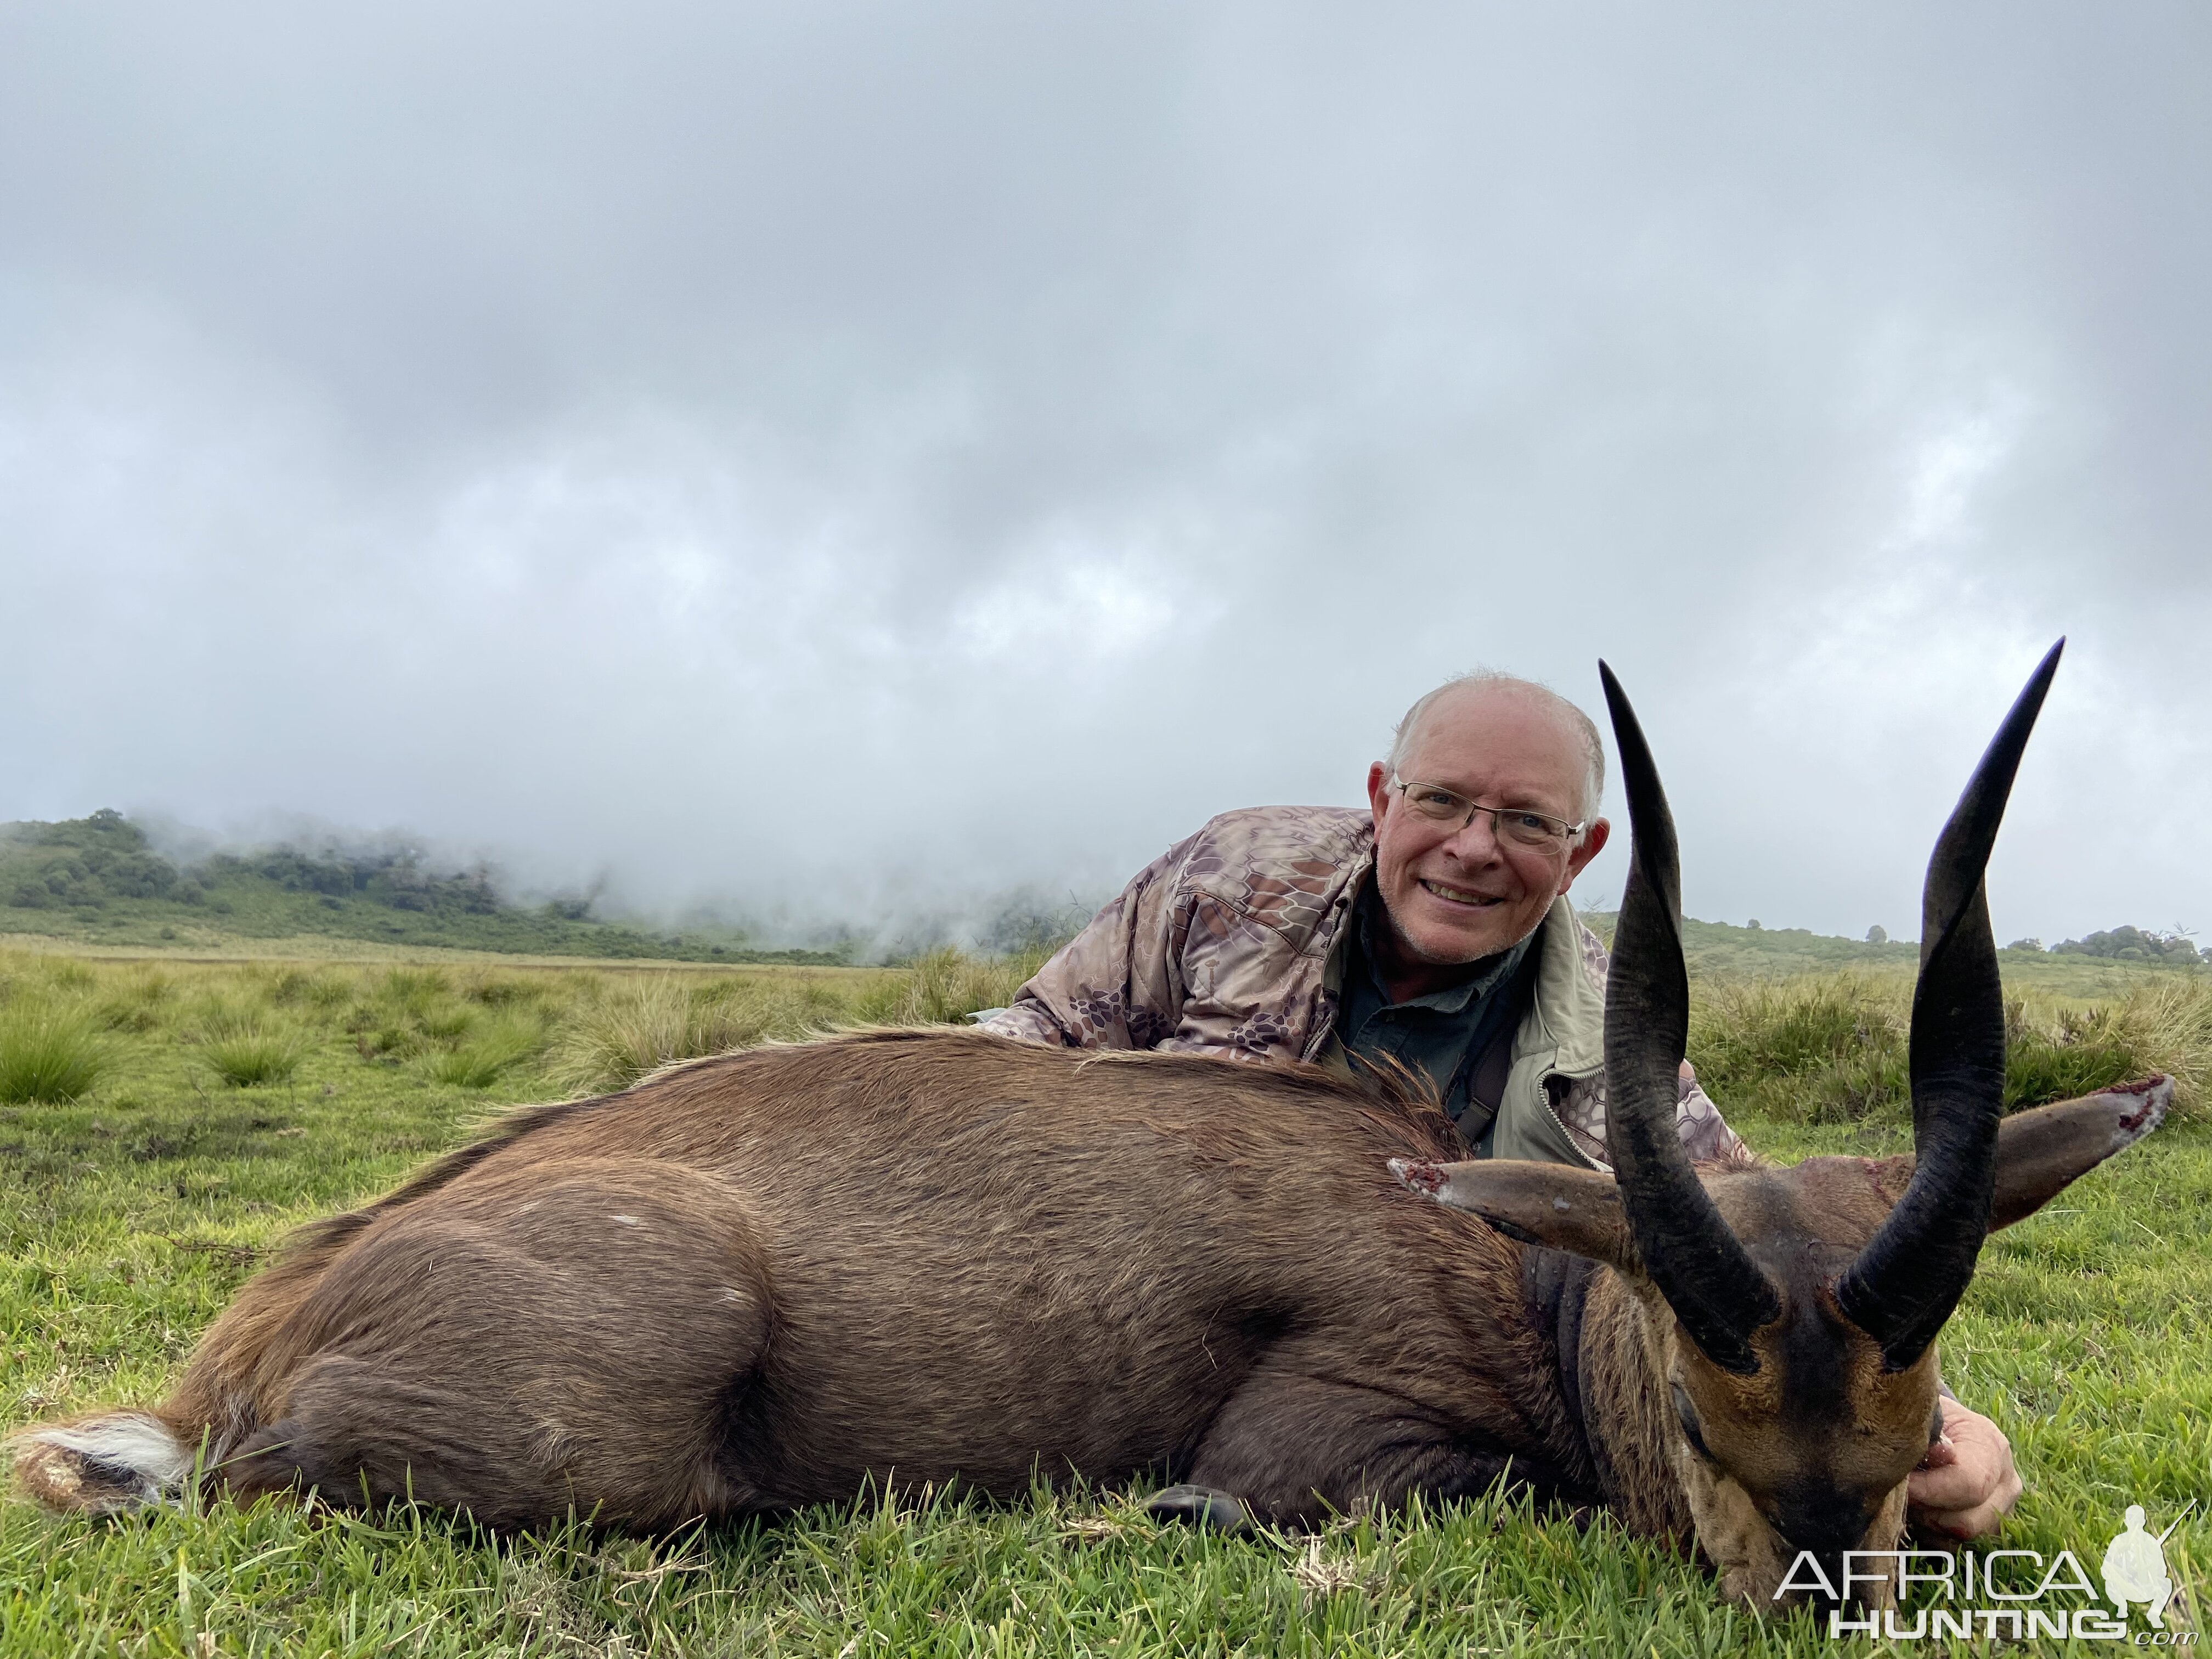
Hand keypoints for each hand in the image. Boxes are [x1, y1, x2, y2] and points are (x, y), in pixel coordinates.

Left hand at [1908, 1397, 2021, 1539]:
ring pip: (1957, 1538)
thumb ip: (1930, 1433)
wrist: (1941, 1429)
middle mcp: (2006, 1483)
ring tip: (1907, 1495)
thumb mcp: (1926, 1415)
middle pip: (1965, 1522)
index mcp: (1992, 1447)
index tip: (1899, 1484)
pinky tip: (1916, 1509)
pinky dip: (1927, 1533)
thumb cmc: (1928, 1420)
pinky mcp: (1985, 1529)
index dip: (1928, 1490)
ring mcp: (2000, 1511)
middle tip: (1898, 1490)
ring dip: (1923, 1522)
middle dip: (1924, 1510)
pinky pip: (1951, 1546)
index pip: (1969, 1484)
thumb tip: (1937, 1453)